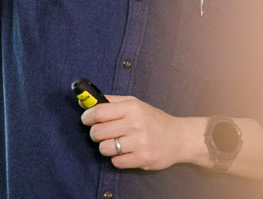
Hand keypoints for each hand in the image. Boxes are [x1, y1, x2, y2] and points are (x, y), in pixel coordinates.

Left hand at [81, 95, 197, 169]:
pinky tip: (125, 152)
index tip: (86, 119)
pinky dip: (117, 158)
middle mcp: (136, 124)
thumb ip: (111, 101)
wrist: (179, 138)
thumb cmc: (153, 119)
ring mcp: (140, 143)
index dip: (87, 116)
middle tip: (101, 132)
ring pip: (104, 148)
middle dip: (95, 133)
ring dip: (106, 147)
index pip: (99, 112)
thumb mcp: (135, 103)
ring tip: (115, 143)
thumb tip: (83, 100)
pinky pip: (116, 162)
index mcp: (133, 108)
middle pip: (98, 132)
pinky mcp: (143, 159)